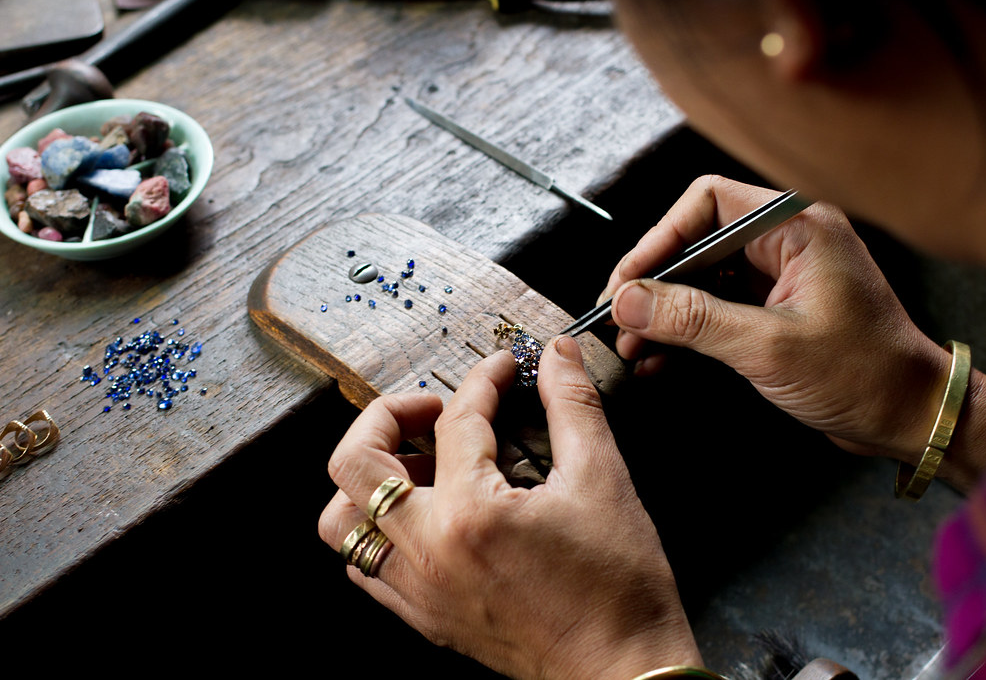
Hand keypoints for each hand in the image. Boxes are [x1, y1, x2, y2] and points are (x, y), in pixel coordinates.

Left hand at [319, 338, 700, 678]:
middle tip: (430, 409)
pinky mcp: (424, 616)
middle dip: (387, 415)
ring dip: (368, 478)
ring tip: (416, 463)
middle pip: (356, 463)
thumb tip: (556, 357)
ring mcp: (419, 590)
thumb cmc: (616, 588)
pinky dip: (378, 529)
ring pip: (342, 521)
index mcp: (470, 514)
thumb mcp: (602, 479)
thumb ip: (573, 406)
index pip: (456, 420)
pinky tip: (423, 514)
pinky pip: (366, 567)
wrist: (622, 668)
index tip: (502, 370)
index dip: (483, 379)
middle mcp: (428, 553)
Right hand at [603, 175, 952, 463]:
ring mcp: (779, 278)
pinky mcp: (773, 311)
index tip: (627, 283)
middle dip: (654, 283)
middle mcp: (786, 243)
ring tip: (630, 345)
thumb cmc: (865, 375)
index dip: (658, 240)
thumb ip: (694, 320)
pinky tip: (657, 359)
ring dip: (664, 313)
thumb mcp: (768, 347)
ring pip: (701, 280)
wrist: (910, 417)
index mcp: (796, 228)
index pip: (706, 204)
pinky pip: (715, 309)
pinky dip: (685, 332)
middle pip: (697, 243)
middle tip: (618, 318)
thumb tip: (629, 301)